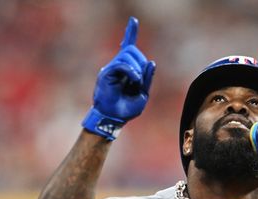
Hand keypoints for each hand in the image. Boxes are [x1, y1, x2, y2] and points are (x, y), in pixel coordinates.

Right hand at [82, 17, 155, 139]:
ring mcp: (111, 68)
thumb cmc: (127, 109)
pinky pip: (122, 65)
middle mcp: (118, 66)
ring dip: (137, 69)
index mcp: (126, 70)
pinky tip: (134, 80)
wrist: (114, 118)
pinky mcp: (106, 73)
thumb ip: (147, 79)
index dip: (130, 33)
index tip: (133, 21)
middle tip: (139, 82)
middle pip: (133, 51)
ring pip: (128, 55)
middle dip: (141, 64)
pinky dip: (131, 71)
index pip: (128, 47)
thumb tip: (151, 62)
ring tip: (135, 83)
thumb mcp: (143, 94)